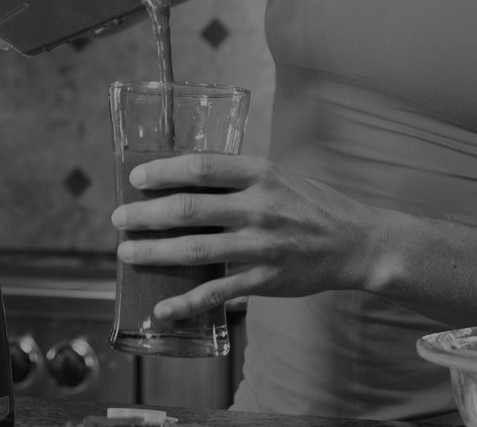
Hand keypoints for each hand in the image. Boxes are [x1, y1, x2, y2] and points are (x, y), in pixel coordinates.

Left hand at [113, 153, 392, 320]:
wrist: (358, 242)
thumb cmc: (312, 205)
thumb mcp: (277, 177)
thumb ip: (236, 178)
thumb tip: (183, 181)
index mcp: (260, 173)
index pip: (201, 167)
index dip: (163, 171)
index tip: (135, 178)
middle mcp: (259, 207)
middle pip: (189, 208)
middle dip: (145, 214)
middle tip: (118, 219)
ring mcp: (262, 245)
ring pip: (195, 249)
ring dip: (154, 252)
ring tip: (127, 253)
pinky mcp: (266, 279)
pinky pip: (217, 292)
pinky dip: (186, 302)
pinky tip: (163, 308)